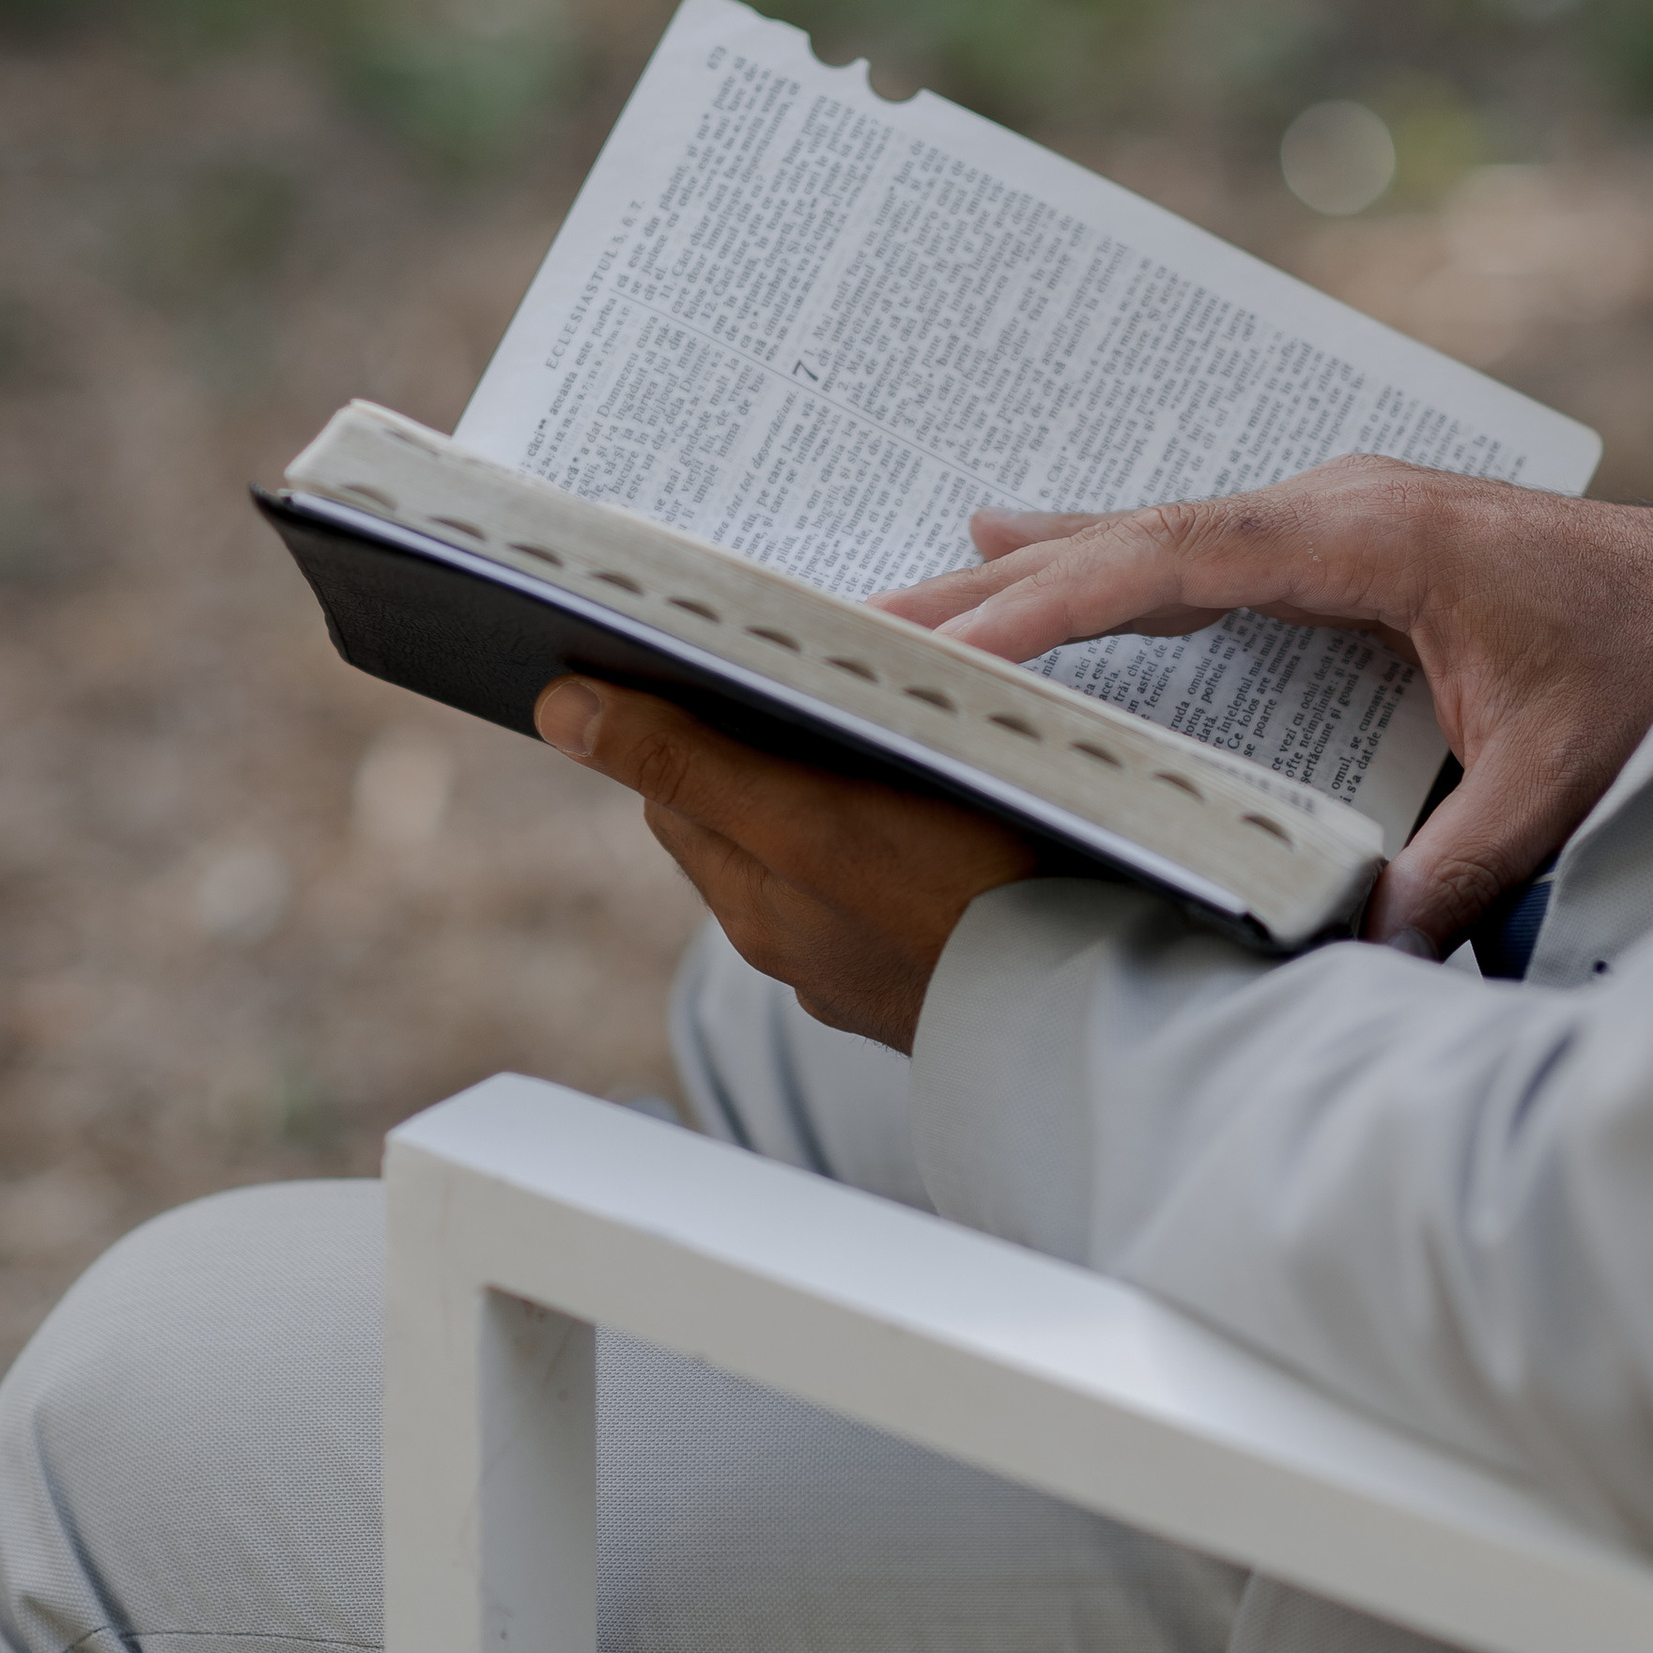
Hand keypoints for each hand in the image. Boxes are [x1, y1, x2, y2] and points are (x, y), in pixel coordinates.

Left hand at [535, 679, 1033, 1051]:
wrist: (1092, 1002)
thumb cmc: (962, 898)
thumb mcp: (808, 813)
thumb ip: (688, 760)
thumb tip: (560, 712)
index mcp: (754, 898)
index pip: (676, 782)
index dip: (679, 712)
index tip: (699, 650)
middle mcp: (792, 942)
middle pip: (735, 815)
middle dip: (741, 748)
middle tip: (780, 676)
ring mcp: (861, 965)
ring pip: (810, 852)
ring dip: (816, 795)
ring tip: (865, 736)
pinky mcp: (926, 975)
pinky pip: (878, 891)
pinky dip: (880, 845)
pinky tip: (930, 822)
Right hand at [876, 461, 1652, 956]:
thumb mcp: (1559, 777)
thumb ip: (1455, 870)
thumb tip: (1358, 964)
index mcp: (1373, 538)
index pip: (1180, 557)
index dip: (1062, 594)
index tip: (960, 636)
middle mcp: (1337, 507)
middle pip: (1135, 537)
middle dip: (997, 583)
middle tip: (865, 621)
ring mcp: (1334, 513)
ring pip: (1151, 535)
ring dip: (1034, 567)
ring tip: (905, 596)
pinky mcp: (1341, 537)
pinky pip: (1193, 546)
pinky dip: (1103, 559)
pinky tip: (1035, 549)